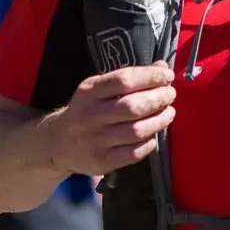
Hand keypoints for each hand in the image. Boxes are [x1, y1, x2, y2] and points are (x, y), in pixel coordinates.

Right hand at [46, 62, 176, 176]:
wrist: (59, 143)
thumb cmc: (87, 110)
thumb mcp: (98, 89)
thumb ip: (128, 78)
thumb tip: (163, 68)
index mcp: (89, 91)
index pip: (124, 80)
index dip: (151, 77)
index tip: (167, 76)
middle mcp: (90, 115)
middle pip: (133, 107)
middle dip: (159, 99)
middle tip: (170, 95)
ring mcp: (96, 141)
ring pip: (137, 131)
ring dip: (160, 120)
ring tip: (169, 112)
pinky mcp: (102, 162)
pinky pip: (134, 153)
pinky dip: (150, 142)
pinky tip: (154, 134)